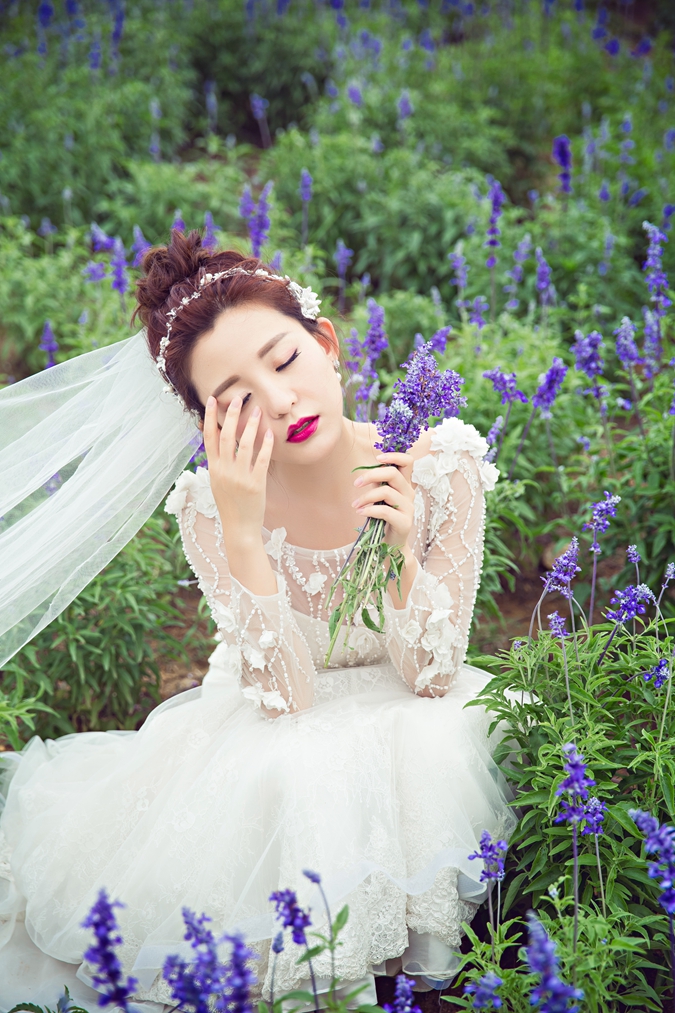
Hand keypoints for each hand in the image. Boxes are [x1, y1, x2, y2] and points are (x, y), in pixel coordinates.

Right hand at [203, 395, 273, 541]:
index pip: (209, 437)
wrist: (239, 527)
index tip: (213, 400)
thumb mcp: (217, 481)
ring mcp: (239, 477)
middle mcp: (224, 470)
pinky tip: (270, 434)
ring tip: (257, 411)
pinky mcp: (255, 484)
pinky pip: (261, 460)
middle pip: (226, 436)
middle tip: (238, 398)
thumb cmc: (229, 503)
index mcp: (213, 468)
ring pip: (244, 445)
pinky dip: (266, 445)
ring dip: (251, 426)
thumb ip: (218, 462)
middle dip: (232, 415)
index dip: (210, 417)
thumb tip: (218, 442)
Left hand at [352, 451, 415, 550]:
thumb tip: (365, 470)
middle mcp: (409, 493)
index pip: (408, 461)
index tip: (377, 458)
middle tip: (356, 484)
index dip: (394, 455)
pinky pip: (385, 511)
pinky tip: (361, 512)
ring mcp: (409, 508)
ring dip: (366, 496)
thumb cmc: (383, 518)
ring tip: (355, 504)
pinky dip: (369, 510)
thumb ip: (378, 484)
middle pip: (394, 473)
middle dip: (371, 475)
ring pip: (386, 492)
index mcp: (405, 484)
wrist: (391, 544)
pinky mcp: (404, 522)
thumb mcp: (380, 497)